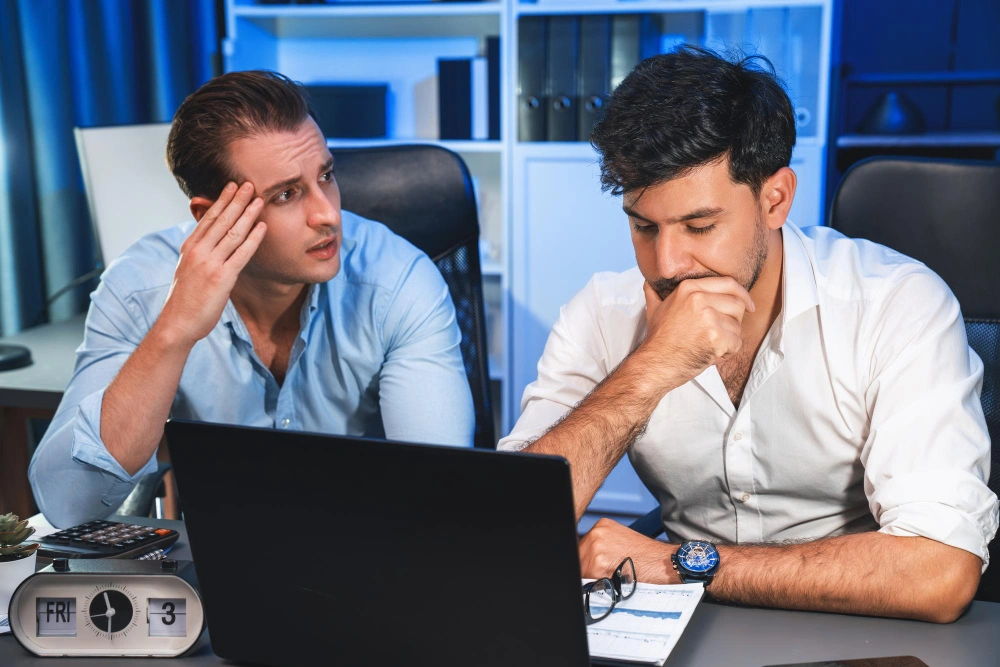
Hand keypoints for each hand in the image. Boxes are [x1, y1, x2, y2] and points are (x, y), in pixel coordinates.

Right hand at [157, 182, 266, 346]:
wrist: (177, 324)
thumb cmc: (185, 299)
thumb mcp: (188, 269)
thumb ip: (198, 253)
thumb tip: (208, 241)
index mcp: (189, 248)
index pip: (208, 218)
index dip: (221, 200)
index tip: (232, 186)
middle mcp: (198, 252)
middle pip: (221, 220)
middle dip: (237, 200)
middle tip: (250, 184)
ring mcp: (210, 264)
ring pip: (232, 233)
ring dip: (248, 214)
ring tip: (259, 199)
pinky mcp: (222, 278)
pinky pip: (241, 254)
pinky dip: (253, 238)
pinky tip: (263, 226)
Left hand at [579, 518, 678, 584]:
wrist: (664, 562)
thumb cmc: (647, 556)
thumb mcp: (621, 542)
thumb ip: (603, 547)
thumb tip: (588, 561)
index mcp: (601, 526)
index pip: (583, 548)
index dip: (587, 562)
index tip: (593, 569)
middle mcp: (596, 533)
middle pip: (580, 558)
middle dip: (588, 570)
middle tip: (605, 576)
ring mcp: (596, 546)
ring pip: (583, 569)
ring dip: (593, 578)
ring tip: (613, 578)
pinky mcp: (598, 563)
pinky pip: (588, 579)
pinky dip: (598, 584)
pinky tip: (613, 581)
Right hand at [639, 276, 754, 392]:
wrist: (655, 363)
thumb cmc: (657, 339)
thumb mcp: (654, 309)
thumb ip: (655, 293)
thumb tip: (649, 282)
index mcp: (689, 288)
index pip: (728, 283)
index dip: (743, 294)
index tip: (748, 306)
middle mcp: (699, 298)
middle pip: (737, 304)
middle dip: (735, 322)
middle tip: (721, 334)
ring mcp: (708, 317)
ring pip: (738, 326)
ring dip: (729, 339)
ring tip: (710, 346)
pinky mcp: (715, 337)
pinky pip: (736, 343)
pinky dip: (728, 353)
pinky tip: (712, 355)